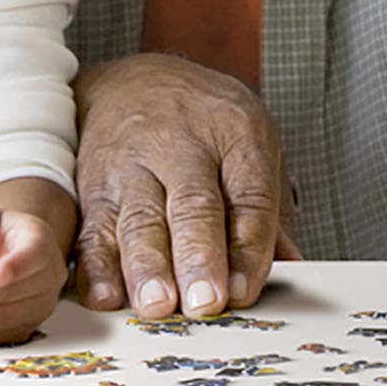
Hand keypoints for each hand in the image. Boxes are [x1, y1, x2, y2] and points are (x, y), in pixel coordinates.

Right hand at [73, 54, 300, 319]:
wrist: (130, 80)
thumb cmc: (205, 124)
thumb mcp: (251, 144)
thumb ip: (270, 212)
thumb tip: (293, 270)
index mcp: (236, 133)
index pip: (249, 195)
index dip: (247, 247)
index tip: (244, 292)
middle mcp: (182, 144)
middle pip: (193, 206)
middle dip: (198, 257)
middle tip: (205, 302)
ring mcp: (132, 164)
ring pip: (139, 218)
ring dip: (147, 266)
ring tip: (156, 305)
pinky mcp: (93, 186)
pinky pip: (92, 228)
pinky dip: (96, 267)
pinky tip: (106, 297)